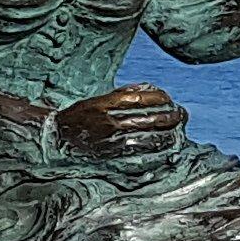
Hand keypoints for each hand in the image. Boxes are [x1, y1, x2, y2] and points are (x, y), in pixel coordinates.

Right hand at [47, 82, 186, 157]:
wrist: (59, 134)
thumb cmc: (81, 114)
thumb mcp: (99, 99)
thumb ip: (122, 93)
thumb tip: (147, 88)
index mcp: (105, 103)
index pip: (138, 98)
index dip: (157, 98)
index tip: (169, 98)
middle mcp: (108, 119)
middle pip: (145, 117)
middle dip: (166, 117)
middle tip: (180, 115)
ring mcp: (110, 137)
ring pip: (144, 135)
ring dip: (163, 133)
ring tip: (176, 131)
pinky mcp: (110, 152)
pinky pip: (136, 150)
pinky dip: (151, 148)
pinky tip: (162, 146)